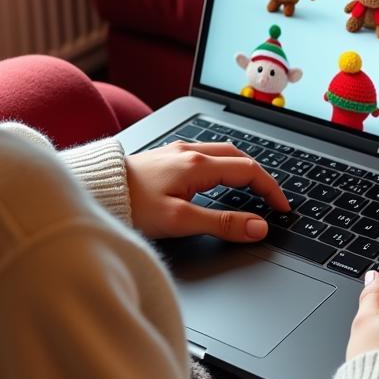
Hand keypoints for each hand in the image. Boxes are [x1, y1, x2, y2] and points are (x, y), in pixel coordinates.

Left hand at [125, 141, 288, 241]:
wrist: (97, 191)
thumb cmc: (131, 206)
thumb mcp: (181, 220)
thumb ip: (223, 224)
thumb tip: (257, 227)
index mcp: (198, 164)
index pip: (249, 171)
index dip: (271, 190)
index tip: (281, 208)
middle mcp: (190, 151)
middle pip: (239, 156)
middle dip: (260, 177)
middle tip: (271, 198)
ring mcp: (177, 151)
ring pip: (222, 153)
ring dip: (242, 168)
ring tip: (251, 189)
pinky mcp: (166, 157)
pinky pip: (205, 154)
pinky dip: (223, 166)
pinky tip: (217, 179)